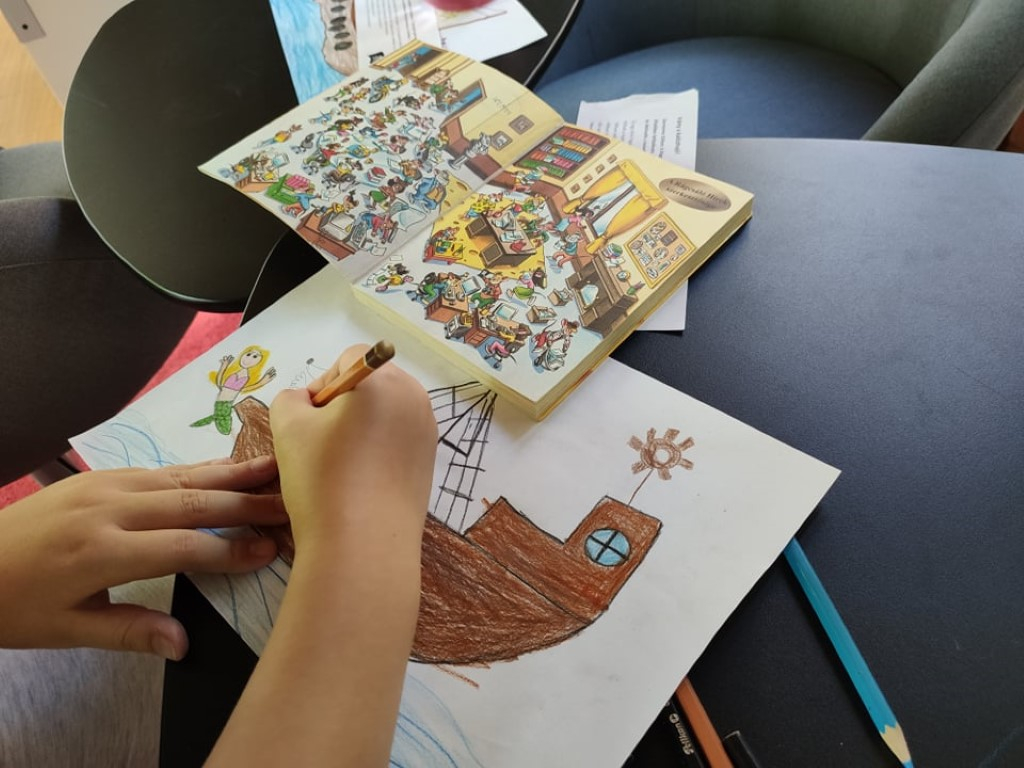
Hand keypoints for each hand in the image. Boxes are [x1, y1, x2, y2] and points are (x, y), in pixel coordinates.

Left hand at [0, 456, 286, 659]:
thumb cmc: (13, 604)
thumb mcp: (65, 629)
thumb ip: (129, 631)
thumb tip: (183, 644)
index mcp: (102, 551)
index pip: (183, 548)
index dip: (231, 550)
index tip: (271, 550)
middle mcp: (110, 508)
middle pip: (191, 502)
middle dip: (245, 503)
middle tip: (291, 500)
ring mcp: (106, 484)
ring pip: (180, 476)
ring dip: (230, 475)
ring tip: (273, 469)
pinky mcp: (101, 475)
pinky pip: (161, 469)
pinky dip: (199, 469)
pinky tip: (225, 469)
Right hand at [270, 345, 436, 556]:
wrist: (363, 545)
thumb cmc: (323, 478)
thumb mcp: (288, 427)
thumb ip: (290, 399)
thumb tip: (307, 402)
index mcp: (385, 380)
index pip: (350, 359)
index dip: (322, 384)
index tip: (307, 421)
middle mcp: (415, 399)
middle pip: (372, 383)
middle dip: (343, 404)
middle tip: (319, 443)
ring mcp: (428, 432)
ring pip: (385, 413)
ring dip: (358, 428)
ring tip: (338, 464)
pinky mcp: (430, 462)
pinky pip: (397, 440)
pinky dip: (376, 449)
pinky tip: (359, 480)